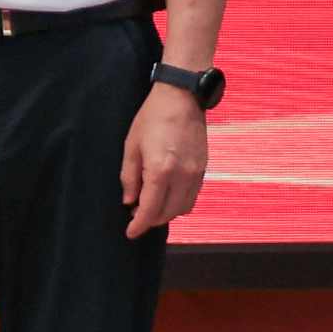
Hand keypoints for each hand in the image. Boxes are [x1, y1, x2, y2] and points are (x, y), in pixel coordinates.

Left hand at [120, 84, 209, 236]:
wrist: (182, 98)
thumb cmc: (152, 118)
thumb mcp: (131, 146)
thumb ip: (129, 177)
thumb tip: (129, 201)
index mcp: (160, 170)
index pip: (150, 209)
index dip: (139, 225)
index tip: (130, 233)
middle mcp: (182, 176)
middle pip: (168, 213)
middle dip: (151, 220)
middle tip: (136, 215)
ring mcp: (196, 173)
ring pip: (183, 208)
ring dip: (166, 213)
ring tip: (150, 205)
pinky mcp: (204, 168)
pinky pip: (192, 196)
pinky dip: (179, 202)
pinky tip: (166, 195)